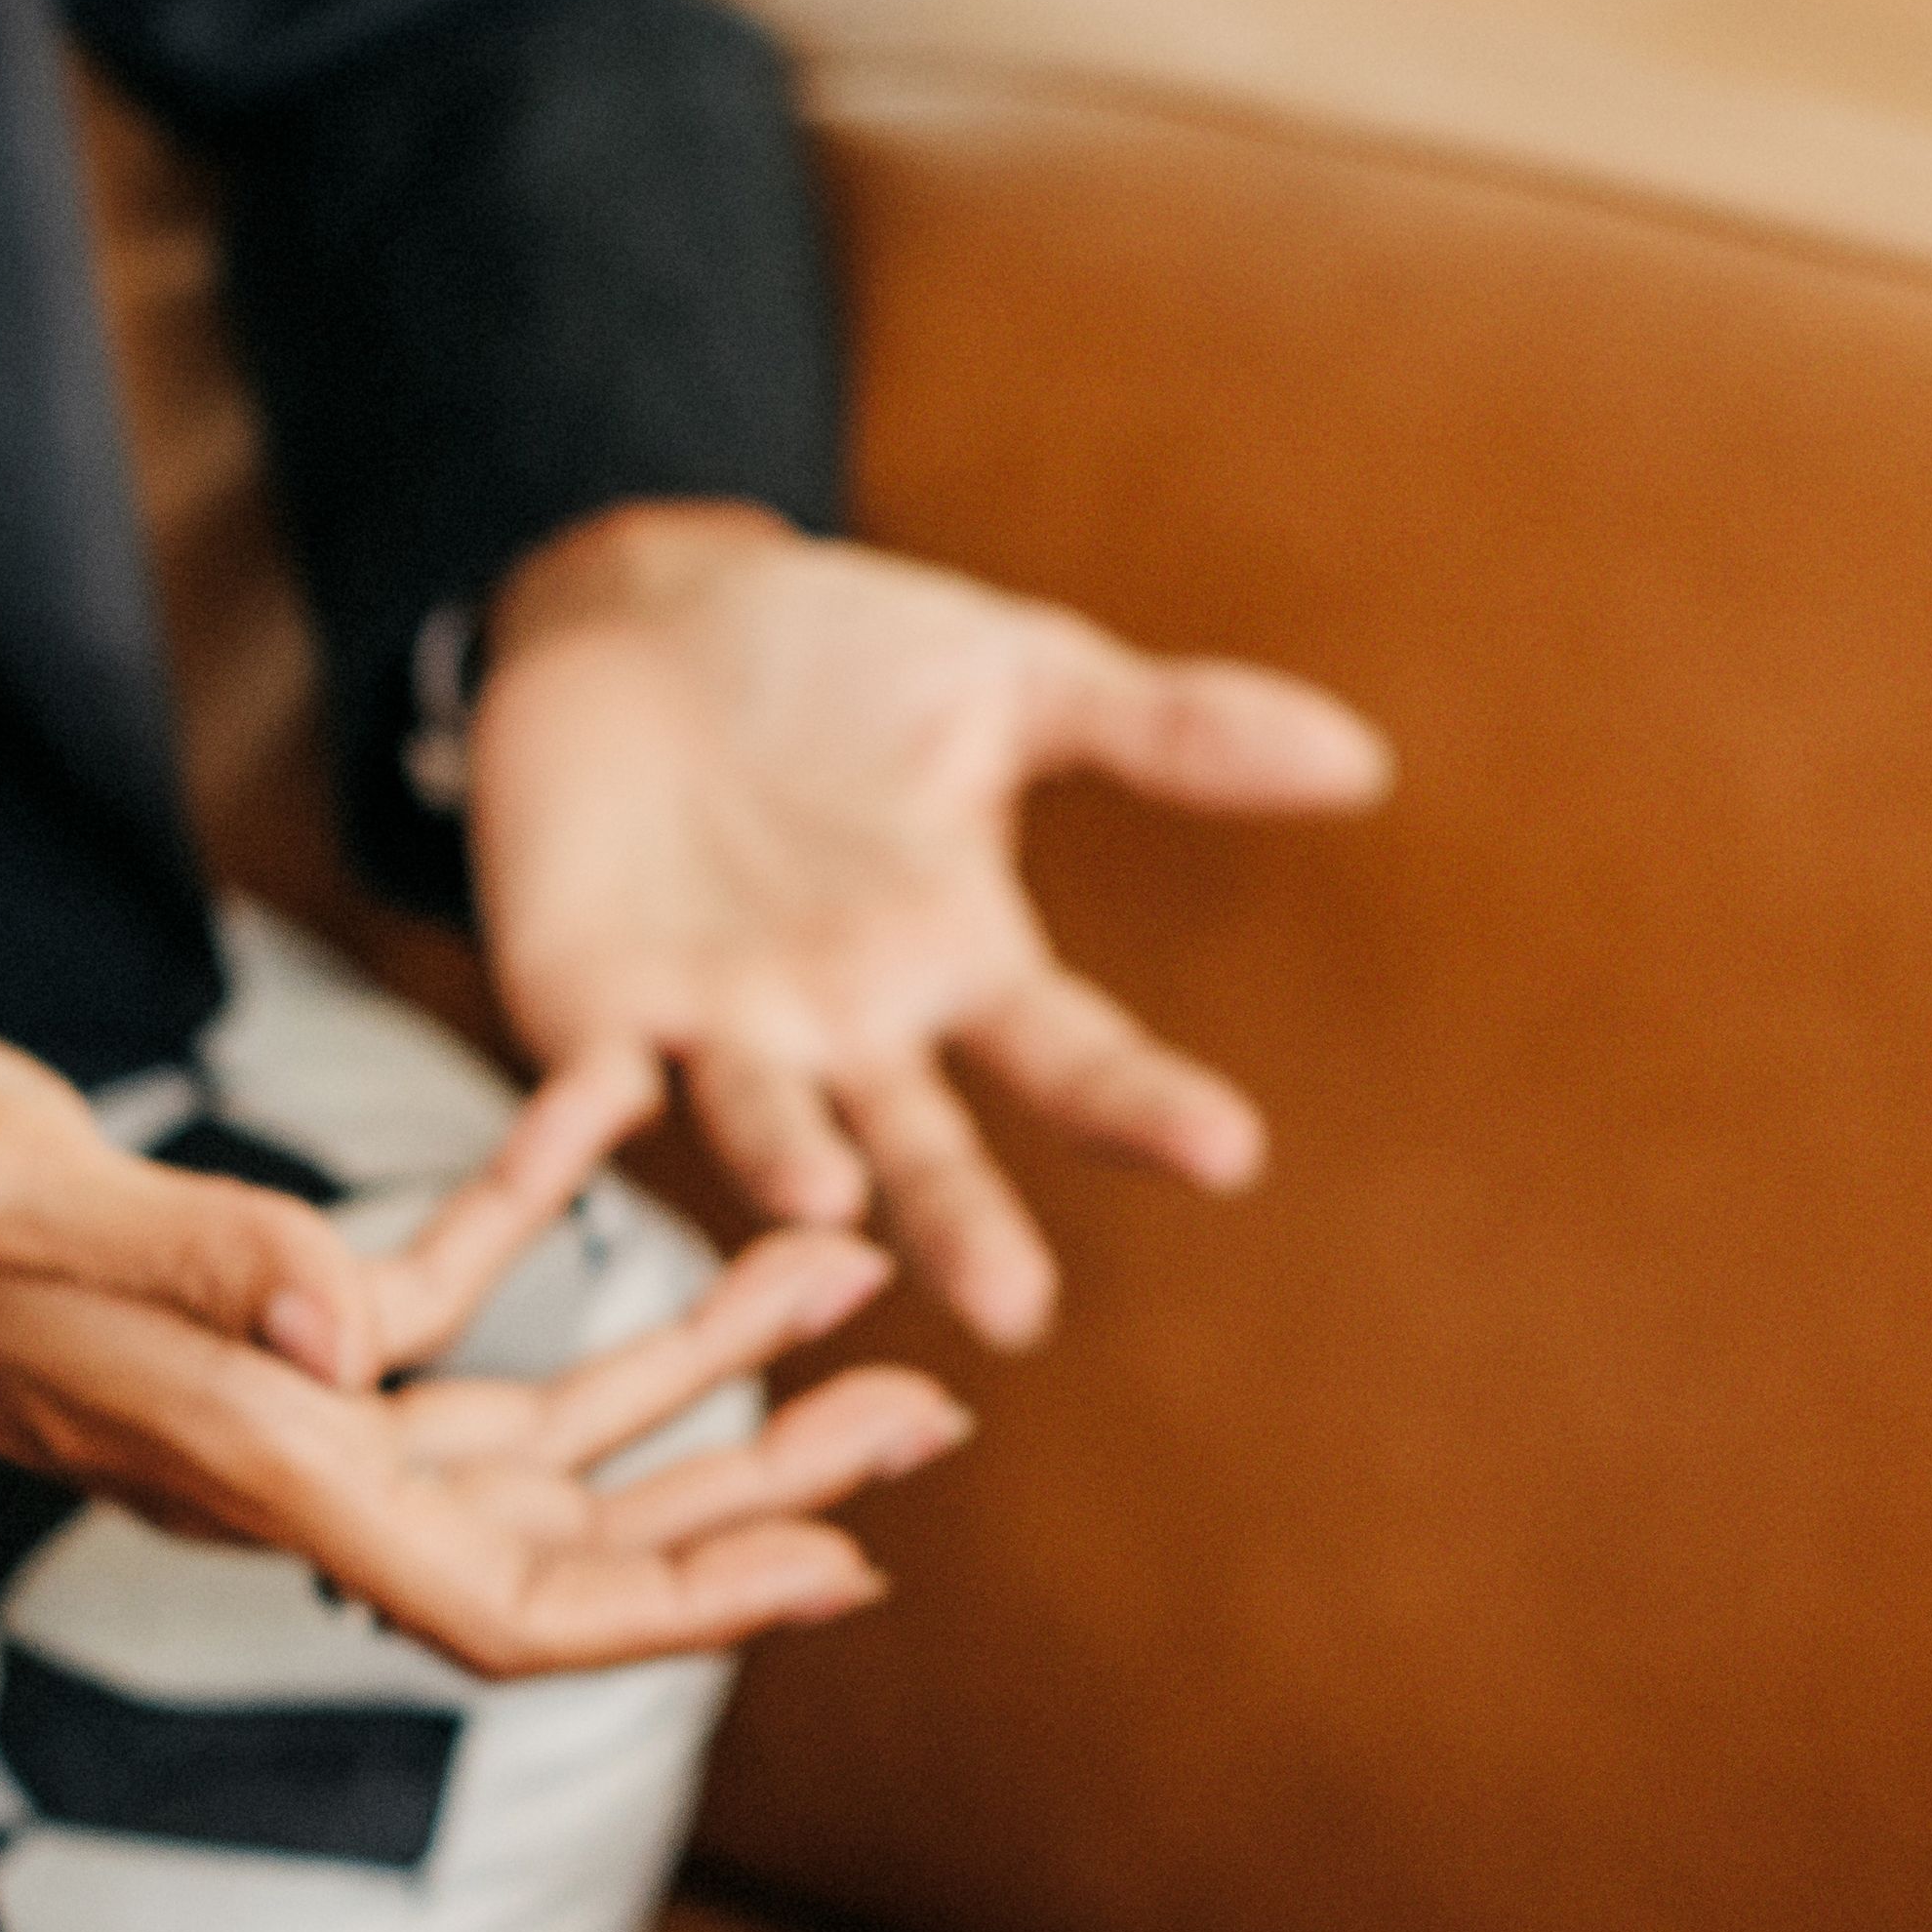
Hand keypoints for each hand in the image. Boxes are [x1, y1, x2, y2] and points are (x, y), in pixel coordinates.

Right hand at [0, 985, 967, 1677]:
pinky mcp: (233, 1317)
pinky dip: (531, 1223)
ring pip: (524, 1420)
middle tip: (929, 1407)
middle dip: (752, 1484)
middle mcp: (272, 1453)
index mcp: (245, 1451)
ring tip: (834, 1271)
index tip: (849, 1573)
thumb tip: (356, 1327)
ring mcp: (258, 1397)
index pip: (509, 1597)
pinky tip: (612, 1122)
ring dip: (681, 1355)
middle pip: (564, 1527)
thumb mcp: (13, 1174)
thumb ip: (192, 1250)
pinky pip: (426, 1301)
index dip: (687, 1605)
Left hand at [455, 503, 1392, 1346]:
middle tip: (1017, 1307)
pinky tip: (571, 1150)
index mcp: (963, 964)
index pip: (1075, 1057)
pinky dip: (570, 1129)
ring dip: (793, 1174)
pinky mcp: (590, 1020)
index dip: (1144, 1110)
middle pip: (924, 1150)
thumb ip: (1170, 729)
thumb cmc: (835, 664)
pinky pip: (580, 1095)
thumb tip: (1361, 761)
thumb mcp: (1011, 675)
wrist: (633, 623)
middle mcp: (853, 1035)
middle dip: (966, 1225)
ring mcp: (724, 1040)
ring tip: (830, 1201)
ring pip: (765, 1135)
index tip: (1227, 1152)